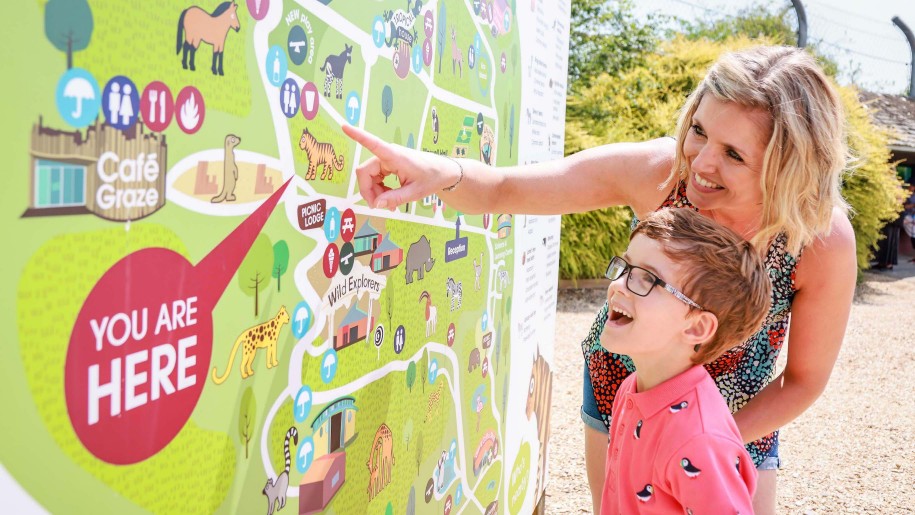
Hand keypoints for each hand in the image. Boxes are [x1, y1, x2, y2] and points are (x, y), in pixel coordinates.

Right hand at [342, 125, 457, 209]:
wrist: (442, 171)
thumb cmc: (432, 178)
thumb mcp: (415, 193)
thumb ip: (395, 199)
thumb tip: (376, 204)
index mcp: (395, 156)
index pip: (373, 143)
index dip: (357, 136)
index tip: (344, 126)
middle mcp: (388, 154)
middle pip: (365, 172)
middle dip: (369, 191)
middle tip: (379, 206)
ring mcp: (387, 159)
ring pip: (369, 177)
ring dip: (375, 192)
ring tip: (390, 204)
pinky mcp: (388, 164)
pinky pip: (375, 177)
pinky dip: (380, 190)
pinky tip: (390, 198)